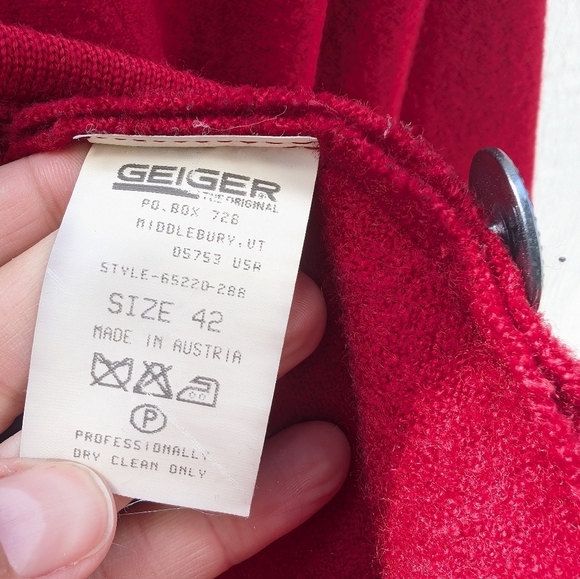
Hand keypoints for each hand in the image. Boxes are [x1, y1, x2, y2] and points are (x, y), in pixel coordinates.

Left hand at [0, 145, 349, 578]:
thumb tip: (61, 514)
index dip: (42, 204)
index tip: (124, 162)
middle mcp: (8, 449)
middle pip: (92, 344)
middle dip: (174, 287)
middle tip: (258, 245)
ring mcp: (65, 517)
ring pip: (153, 432)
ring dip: (236, 385)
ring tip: (310, 320)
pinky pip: (180, 538)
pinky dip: (247, 505)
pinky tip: (321, 459)